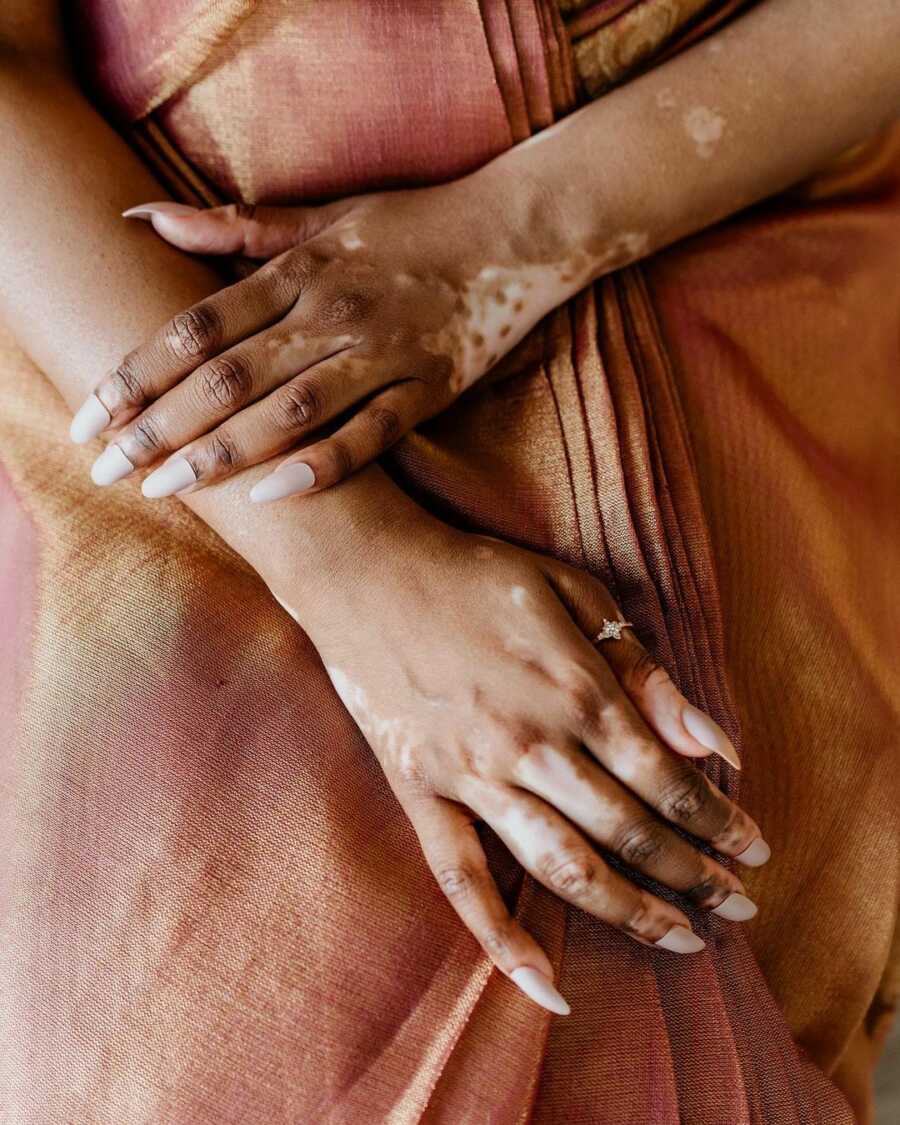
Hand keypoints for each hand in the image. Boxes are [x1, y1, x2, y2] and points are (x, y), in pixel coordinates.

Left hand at [70, 173, 576, 501]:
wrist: (513, 232)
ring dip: (221, 451)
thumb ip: (234, 228)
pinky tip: (270, 496)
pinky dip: (322, 466)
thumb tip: (145, 217)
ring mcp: (383, 353)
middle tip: (106, 469)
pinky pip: (371, 436)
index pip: (197, 327)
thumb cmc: (411, 225)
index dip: (138, 372)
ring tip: (163, 488)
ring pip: (288, 410)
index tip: (92, 414)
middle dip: (159, 425)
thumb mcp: (322, 217)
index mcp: (299, 270)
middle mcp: (332, 312)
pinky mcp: (429, 389)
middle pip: (227, 376)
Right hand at [286, 522, 767, 1015]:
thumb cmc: (476, 575)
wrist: (366, 571)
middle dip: (696, 877)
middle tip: (739, 911)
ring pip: (565, 867)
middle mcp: (532, 744)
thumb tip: (711, 741)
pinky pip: (461, 879)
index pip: (670, 778)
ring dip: (631, 912)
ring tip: (682, 943)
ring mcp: (472, 775)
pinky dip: (502, 938)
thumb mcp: (572, 592)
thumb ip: (642, 670)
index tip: (757, 851)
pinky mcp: (421, 793)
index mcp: (576, 689)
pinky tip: (547, 987)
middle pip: (630, 831)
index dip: (721, 822)